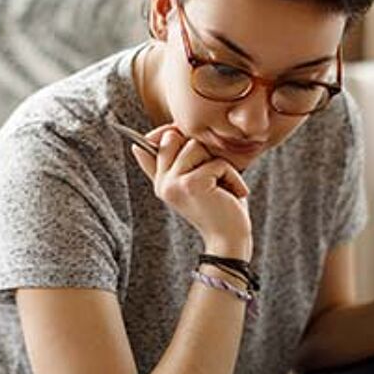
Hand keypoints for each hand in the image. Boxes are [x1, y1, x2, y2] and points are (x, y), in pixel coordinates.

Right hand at [129, 124, 252, 253]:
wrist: (229, 240)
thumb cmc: (220, 207)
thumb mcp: (196, 181)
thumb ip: (177, 162)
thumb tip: (138, 144)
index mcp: (161, 181)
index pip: (151, 144)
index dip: (168, 134)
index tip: (182, 140)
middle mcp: (162, 183)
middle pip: (175, 136)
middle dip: (201, 149)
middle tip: (214, 173)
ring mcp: (173, 184)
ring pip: (196, 146)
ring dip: (220, 164)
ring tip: (224, 185)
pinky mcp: (190, 185)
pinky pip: (216, 163)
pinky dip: (232, 177)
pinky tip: (234, 194)